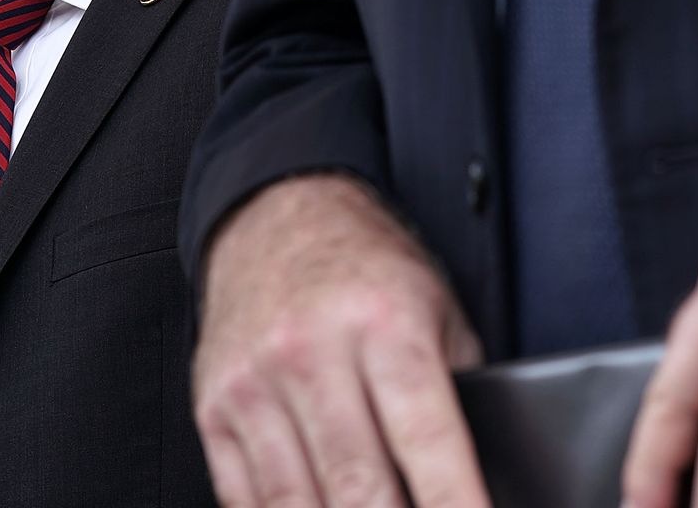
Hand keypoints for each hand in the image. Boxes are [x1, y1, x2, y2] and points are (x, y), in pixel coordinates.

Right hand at [193, 174, 490, 507]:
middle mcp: (312, 352)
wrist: (277, 219)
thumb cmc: (369, 273)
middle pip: (358, 484)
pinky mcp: (213, 409)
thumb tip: (484, 474)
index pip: (426, 438)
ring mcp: (254, 384)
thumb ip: (460, 391)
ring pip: (297, 502)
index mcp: (384, 324)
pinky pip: (247, 498)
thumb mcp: (437, 310)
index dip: (455, 500)